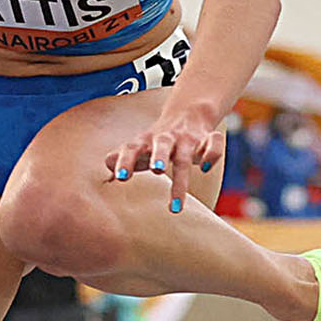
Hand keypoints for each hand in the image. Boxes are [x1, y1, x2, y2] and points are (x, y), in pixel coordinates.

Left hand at [106, 92, 226, 205]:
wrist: (187, 113)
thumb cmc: (156, 141)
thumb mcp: (138, 146)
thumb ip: (122, 157)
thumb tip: (106, 163)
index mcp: (146, 141)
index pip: (133, 148)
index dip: (126, 161)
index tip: (121, 178)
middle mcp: (166, 139)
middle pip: (162, 145)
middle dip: (160, 156)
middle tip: (156, 171)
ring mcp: (187, 139)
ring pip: (186, 155)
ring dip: (181, 178)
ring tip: (175, 206)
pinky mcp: (207, 139)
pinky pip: (213, 144)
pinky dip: (211, 155)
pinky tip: (205, 168)